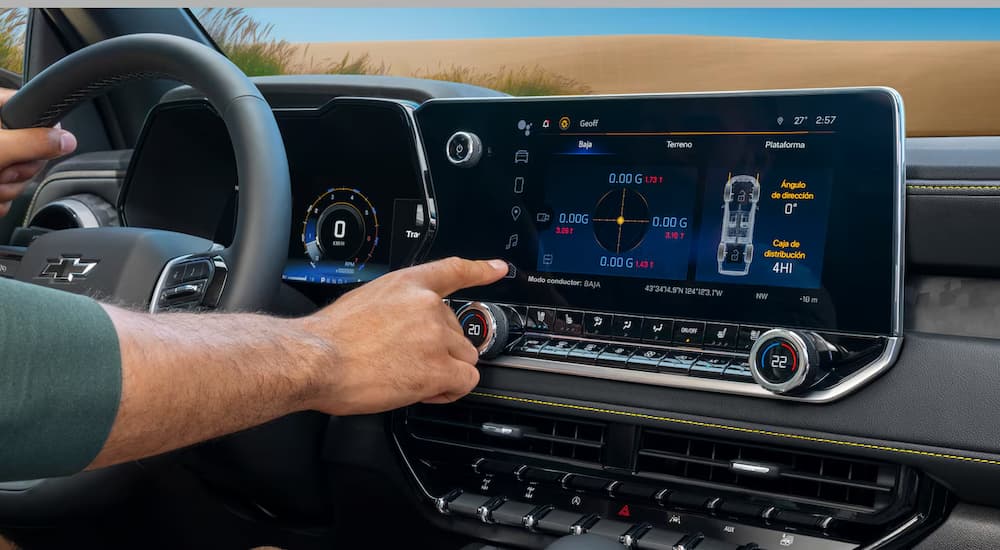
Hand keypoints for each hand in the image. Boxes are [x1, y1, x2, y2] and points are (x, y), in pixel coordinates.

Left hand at [0, 88, 77, 215]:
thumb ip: (35, 142)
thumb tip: (69, 140)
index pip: (26, 105)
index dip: (39, 125)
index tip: (39, 143)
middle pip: (28, 147)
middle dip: (19, 169)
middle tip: (2, 171)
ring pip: (19, 173)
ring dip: (7, 188)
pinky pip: (7, 191)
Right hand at [297, 257, 507, 415]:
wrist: (315, 359)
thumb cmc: (328, 339)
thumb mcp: (364, 303)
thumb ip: (395, 310)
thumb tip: (404, 331)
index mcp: (407, 285)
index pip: (453, 271)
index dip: (481, 270)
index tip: (499, 269)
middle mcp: (427, 306)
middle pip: (458, 331)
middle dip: (441, 351)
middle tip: (408, 363)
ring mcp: (435, 336)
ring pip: (464, 358)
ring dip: (445, 371)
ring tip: (411, 378)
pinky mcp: (437, 368)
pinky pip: (465, 382)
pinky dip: (450, 392)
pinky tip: (427, 392)